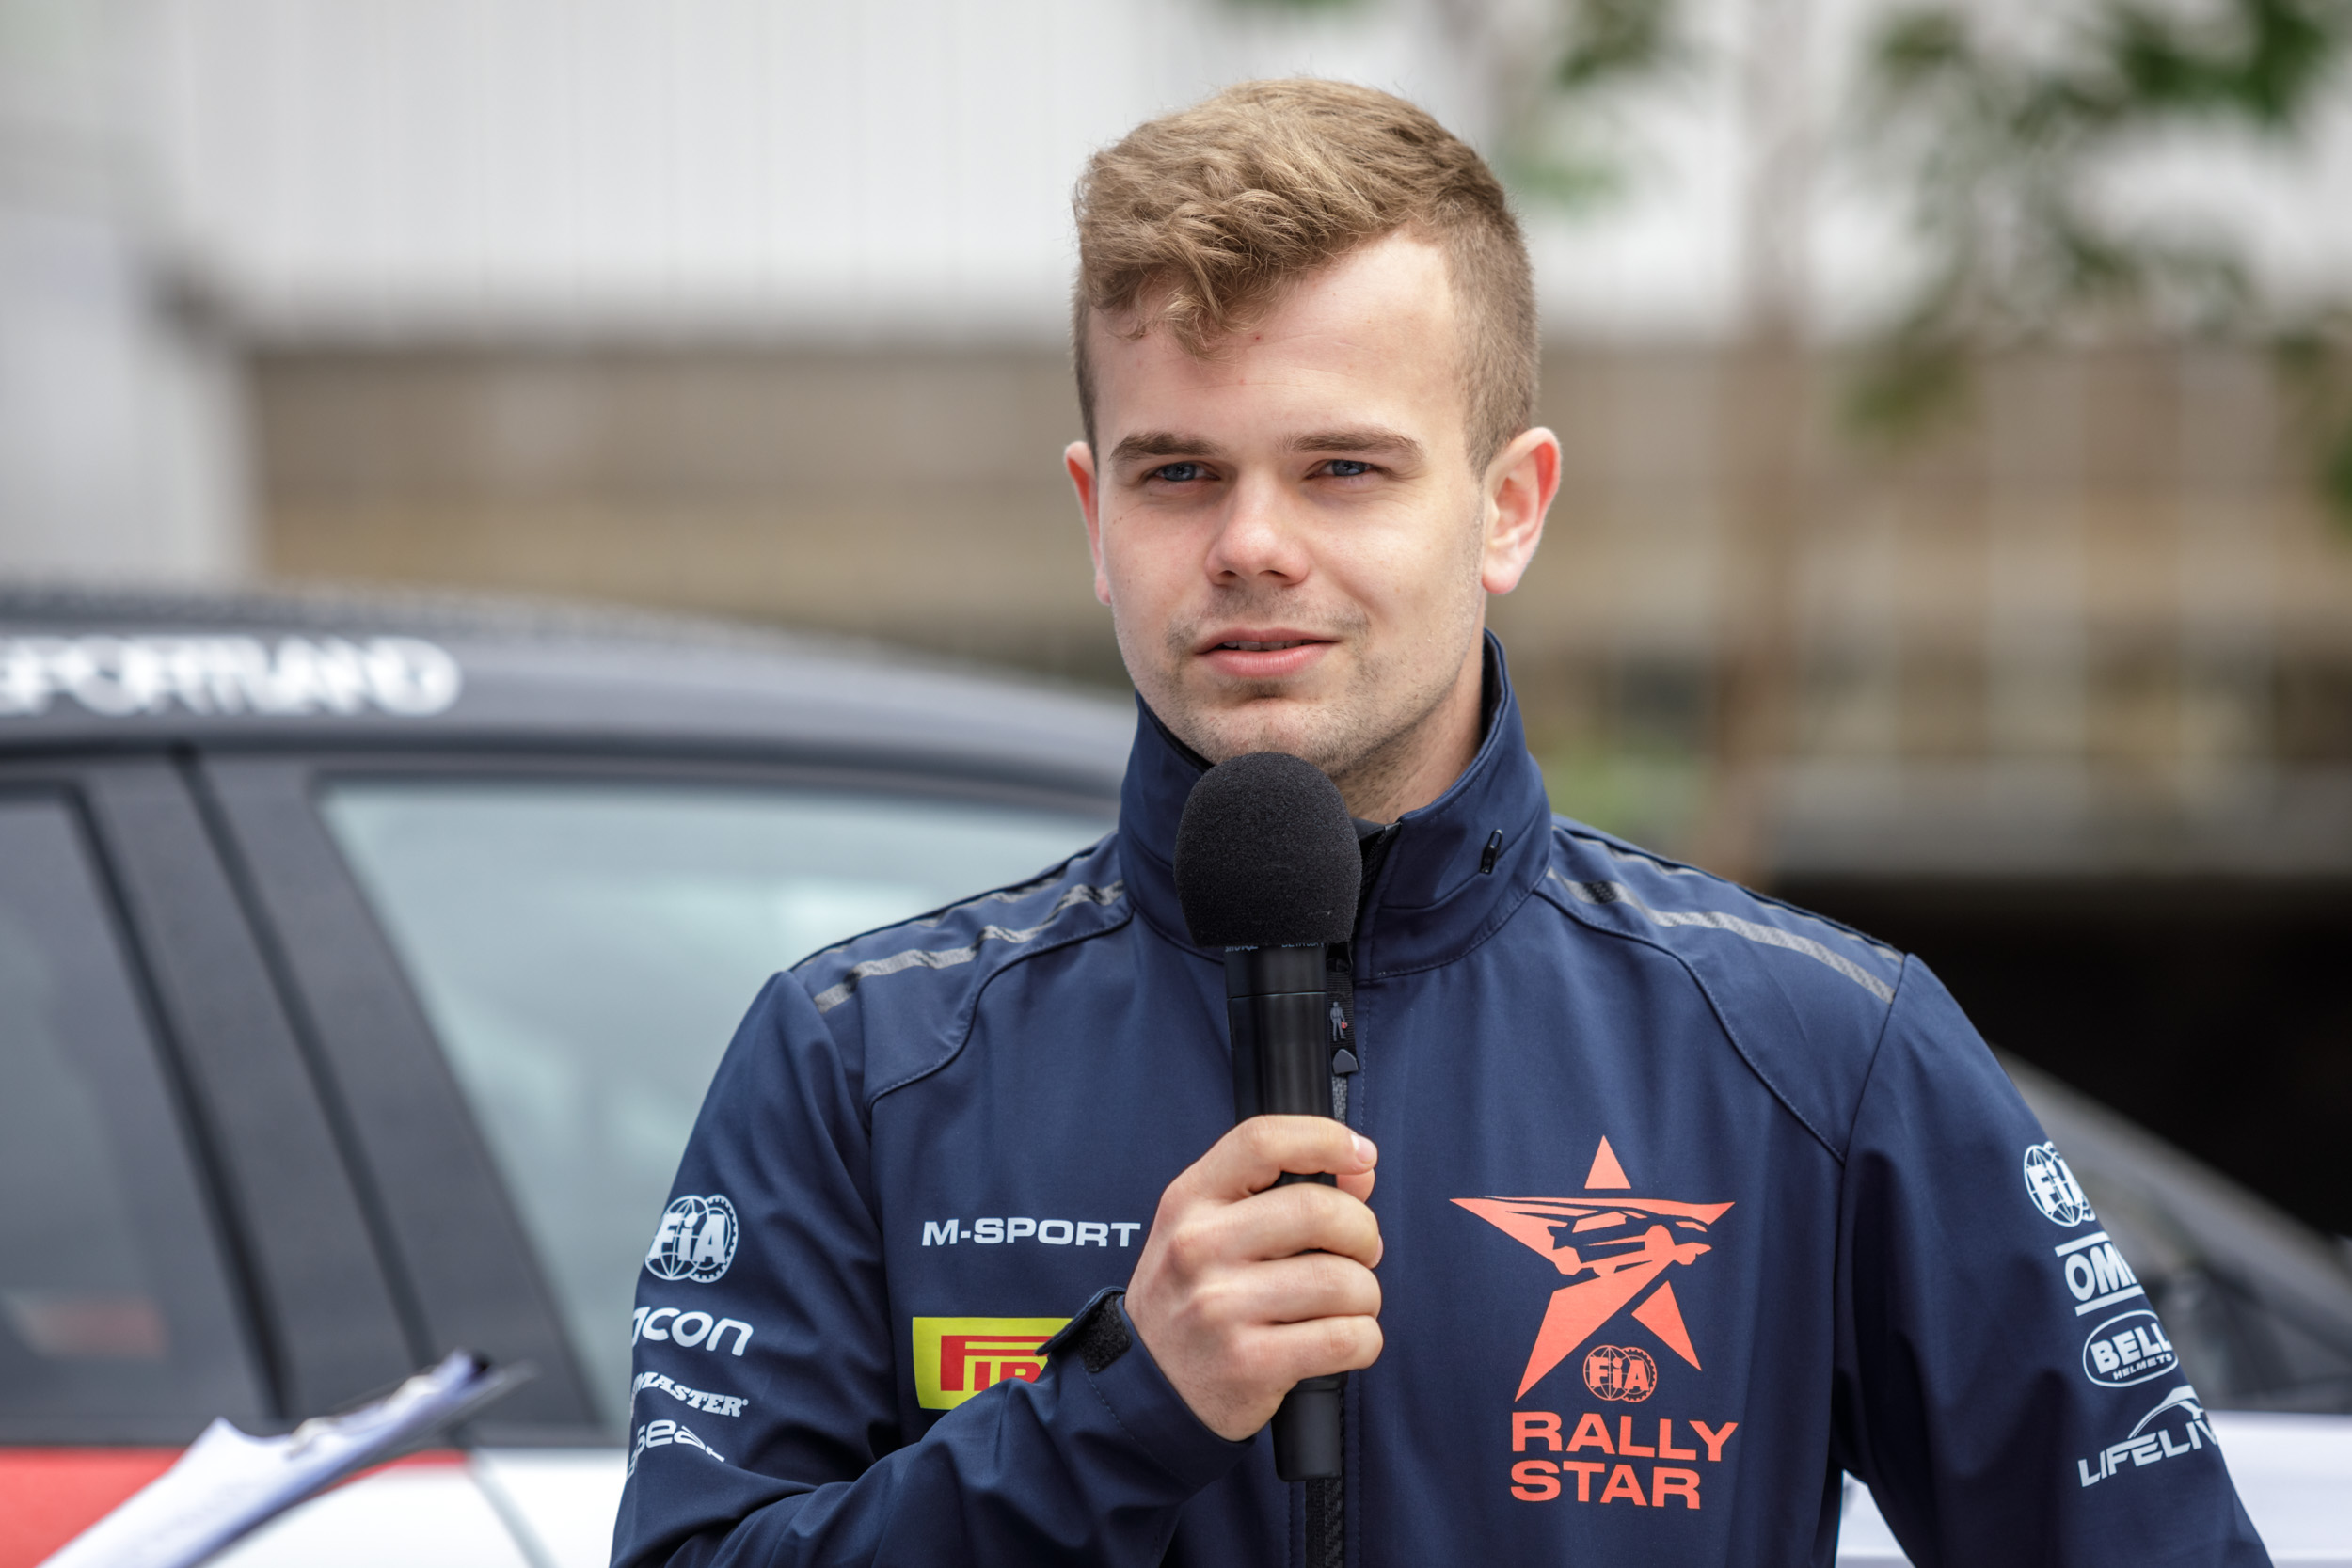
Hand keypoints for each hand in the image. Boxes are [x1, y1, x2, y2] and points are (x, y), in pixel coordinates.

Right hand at [1122, 1117, 1382, 1440]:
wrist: (1149, 1386)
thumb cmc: (1193, 1296)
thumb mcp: (1210, 1228)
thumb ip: (1280, 1189)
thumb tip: (1361, 1169)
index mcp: (1189, 1200)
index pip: (1263, 1141)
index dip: (1326, 1138)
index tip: (1362, 1155)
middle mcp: (1199, 1247)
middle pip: (1320, 1210)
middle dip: (1363, 1232)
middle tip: (1359, 1253)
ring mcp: (1221, 1307)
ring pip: (1345, 1281)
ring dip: (1366, 1295)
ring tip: (1345, 1305)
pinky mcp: (1251, 1363)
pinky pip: (1348, 1339)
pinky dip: (1364, 1339)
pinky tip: (1341, 1340)